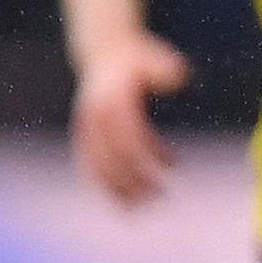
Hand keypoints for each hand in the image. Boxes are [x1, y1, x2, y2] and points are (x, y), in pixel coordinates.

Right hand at [69, 31, 189, 206]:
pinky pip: (89, 164)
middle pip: (113, 154)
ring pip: (97, 164)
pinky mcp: (83, 135)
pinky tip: (120, 205)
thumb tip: (178, 76)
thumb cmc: (137, 57)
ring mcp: (84, 126)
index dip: (150, 152)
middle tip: (160, 197)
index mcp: (112, 98)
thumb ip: (165, 68)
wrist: (102, 51)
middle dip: (134, 179)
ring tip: (139, 211)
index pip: (130, 132)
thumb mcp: (153, 56)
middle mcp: (94, 115)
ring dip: (117, 190)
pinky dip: (102, 186)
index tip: (173, 166)